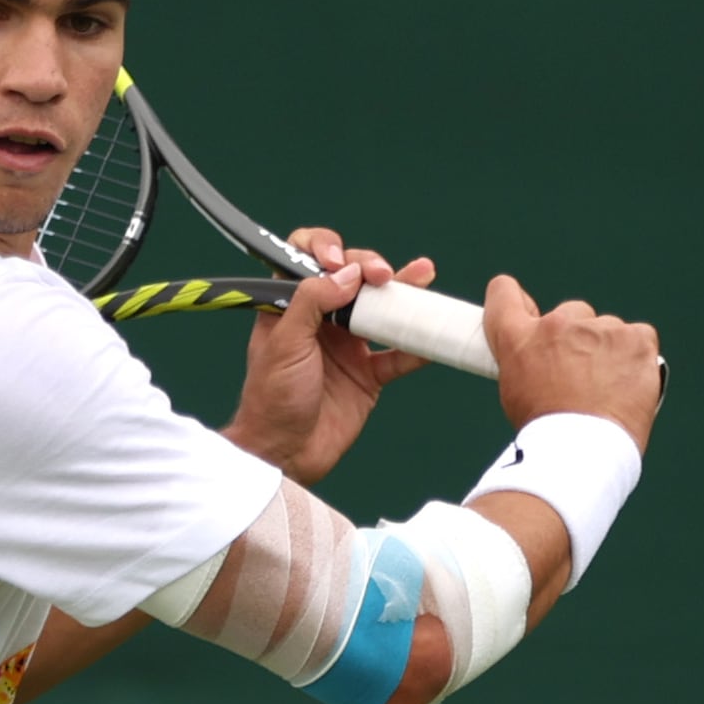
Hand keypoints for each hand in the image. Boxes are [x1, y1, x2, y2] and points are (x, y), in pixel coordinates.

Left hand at [220, 227, 431, 486]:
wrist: (285, 454)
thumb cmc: (272, 399)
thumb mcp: (285, 343)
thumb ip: (312, 302)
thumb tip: (347, 273)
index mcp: (291, 307)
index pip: (305, 260)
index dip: (324, 249)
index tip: (340, 259)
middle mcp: (320, 321)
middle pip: (351, 278)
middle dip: (370, 267)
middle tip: (383, 274)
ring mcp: (346, 347)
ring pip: (379, 309)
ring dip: (402, 292)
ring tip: (423, 274)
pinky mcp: (367, 375)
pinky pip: (398, 355)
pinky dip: (416, 346)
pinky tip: (432, 334)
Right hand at [484, 275, 663, 446]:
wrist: (582, 452)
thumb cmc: (548, 436)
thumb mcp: (517, 397)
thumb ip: (529, 365)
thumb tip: (543, 360)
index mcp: (519, 340)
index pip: (504, 294)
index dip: (514, 298)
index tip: (527, 310)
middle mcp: (557, 325)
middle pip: (571, 314)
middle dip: (577, 339)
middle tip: (582, 379)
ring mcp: (599, 329)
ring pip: (608, 330)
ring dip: (609, 351)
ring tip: (608, 392)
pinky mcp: (636, 339)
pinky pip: (640, 337)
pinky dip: (638, 358)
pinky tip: (630, 385)